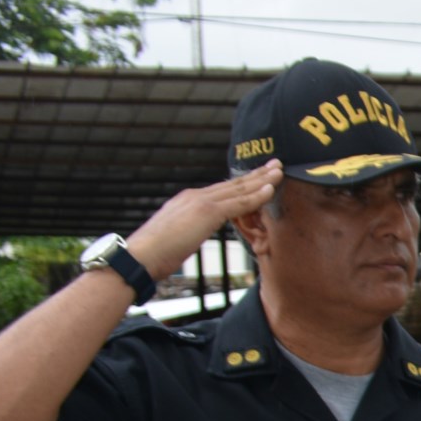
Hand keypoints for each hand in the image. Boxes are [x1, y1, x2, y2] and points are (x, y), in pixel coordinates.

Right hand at [125, 162, 281, 279]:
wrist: (141, 256)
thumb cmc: (156, 253)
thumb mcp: (177, 237)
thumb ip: (188, 231)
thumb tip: (190, 235)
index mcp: (188, 201)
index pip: (221, 190)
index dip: (242, 183)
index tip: (258, 176)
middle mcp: (195, 196)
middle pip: (233, 184)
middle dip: (256, 174)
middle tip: (276, 164)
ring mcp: (200, 202)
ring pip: (238, 189)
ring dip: (262, 179)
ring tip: (280, 170)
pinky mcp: (206, 212)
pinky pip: (238, 202)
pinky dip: (256, 195)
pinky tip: (271, 189)